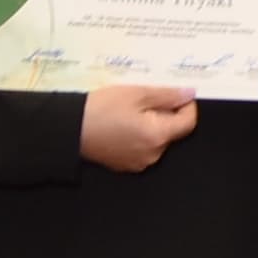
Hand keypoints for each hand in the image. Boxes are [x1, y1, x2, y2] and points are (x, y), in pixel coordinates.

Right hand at [81, 86, 198, 172]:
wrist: (68, 129)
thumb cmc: (101, 109)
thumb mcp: (136, 94)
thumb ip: (167, 95)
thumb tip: (189, 94)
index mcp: (158, 137)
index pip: (188, 123)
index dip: (187, 105)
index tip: (176, 93)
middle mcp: (153, 155)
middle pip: (172, 131)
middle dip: (166, 113)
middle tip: (146, 97)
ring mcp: (139, 162)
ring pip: (157, 139)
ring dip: (152, 123)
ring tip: (131, 109)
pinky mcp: (125, 164)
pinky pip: (142, 147)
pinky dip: (140, 134)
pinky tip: (123, 123)